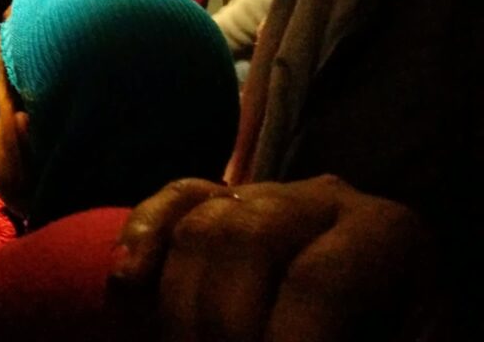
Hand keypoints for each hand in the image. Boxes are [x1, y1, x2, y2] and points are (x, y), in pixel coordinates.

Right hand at [111, 175, 435, 341]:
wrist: (381, 320)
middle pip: (245, 239)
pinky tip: (126, 281)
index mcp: (386, 235)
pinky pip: (176, 199)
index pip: (317, 280)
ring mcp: (269, 193)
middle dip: (222, 323)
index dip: (288, 339)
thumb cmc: (394, 335)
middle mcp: (324, 199)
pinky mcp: (227, 201)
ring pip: (201, 222)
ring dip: (179, 304)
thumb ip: (362, 334)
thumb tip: (284, 334)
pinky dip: (144, 234)